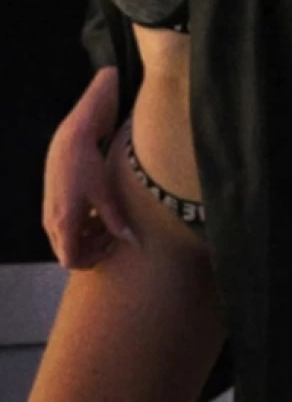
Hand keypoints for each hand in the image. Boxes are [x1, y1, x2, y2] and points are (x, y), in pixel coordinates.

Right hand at [42, 117, 139, 269]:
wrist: (71, 141)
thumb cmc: (89, 166)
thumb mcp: (105, 195)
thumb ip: (116, 222)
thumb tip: (133, 242)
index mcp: (64, 223)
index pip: (71, 260)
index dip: (92, 259)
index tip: (110, 246)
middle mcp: (52, 222)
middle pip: (69, 252)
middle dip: (92, 248)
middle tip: (112, 235)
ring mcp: (49, 214)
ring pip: (66, 240)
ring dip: (87, 237)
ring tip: (108, 223)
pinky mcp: (52, 205)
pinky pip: (64, 227)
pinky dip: (80, 227)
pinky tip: (98, 212)